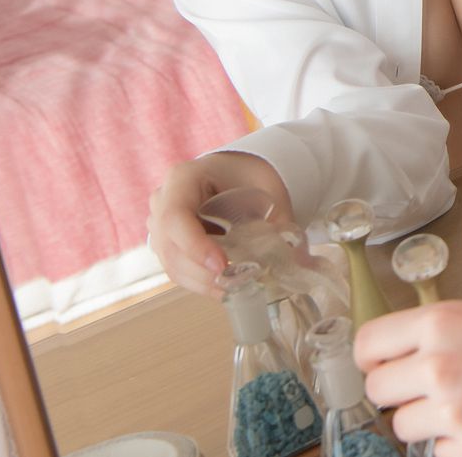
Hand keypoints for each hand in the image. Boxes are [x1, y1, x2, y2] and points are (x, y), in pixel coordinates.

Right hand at [145, 151, 293, 297]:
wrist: (239, 173)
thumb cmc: (250, 176)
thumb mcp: (268, 191)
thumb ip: (280, 223)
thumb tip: (300, 263)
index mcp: (183, 178)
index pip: (176, 216)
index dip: (195, 245)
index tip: (222, 264)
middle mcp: (163, 201)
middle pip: (170, 245)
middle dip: (201, 271)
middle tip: (234, 283)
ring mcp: (161, 224)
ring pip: (171, 263)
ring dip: (201, 281)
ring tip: (234, 288)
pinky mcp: (168, 244)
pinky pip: (177, 269)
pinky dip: (200, 282)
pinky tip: (225, 288)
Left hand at [356, 301, 461, 456]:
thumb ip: (431, 334)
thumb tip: (387, 355)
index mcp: (438, 324)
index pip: (367, 344)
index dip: (372, 357)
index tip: (382, 363)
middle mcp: (438, 366)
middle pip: (378, 389)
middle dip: (399, 391)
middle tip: (429, 386)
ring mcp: (451, 410)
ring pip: (403, 426)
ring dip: (426, 421)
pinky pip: (435, 450)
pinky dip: (452, 442)